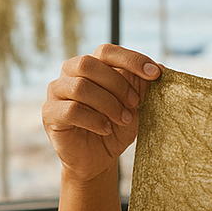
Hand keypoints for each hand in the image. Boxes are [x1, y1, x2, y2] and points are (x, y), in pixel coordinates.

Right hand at [42, 44, 161, 182]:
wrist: (98, 160)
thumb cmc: (114, 128)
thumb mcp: (133, 107)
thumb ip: (141, 86)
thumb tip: (161, 66)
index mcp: (91, 66)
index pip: (107, 51)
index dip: (132, 60)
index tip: (155, 74)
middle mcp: (69, 74)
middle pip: (89, 64)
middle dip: (118, 84)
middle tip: (135, 104)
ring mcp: (56, 92)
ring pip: (80, 87)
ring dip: (108, 104)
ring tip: (123, 119)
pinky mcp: (50, 114)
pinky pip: (71, 109)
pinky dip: (94, 119)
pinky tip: (105, 129)